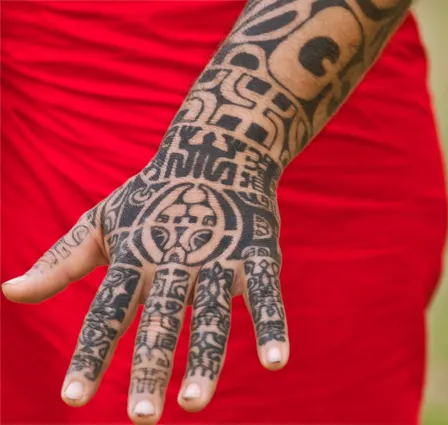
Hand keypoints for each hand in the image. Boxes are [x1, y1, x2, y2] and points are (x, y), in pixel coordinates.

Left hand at [2, 125, 288, 421]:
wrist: (217, 149)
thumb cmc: (154, 194)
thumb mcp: (103, 221)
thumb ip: (61, 260)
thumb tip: (7, 292)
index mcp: (134, 256)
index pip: (107, 312)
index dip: (91, 354)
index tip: (74, 399)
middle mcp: (174, 259)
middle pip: (159, 320)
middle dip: (150, 368)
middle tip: (142, 418)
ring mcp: (218, 256)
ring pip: (210, 314)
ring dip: (204, 358)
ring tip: (195, 402)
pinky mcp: (257, 252)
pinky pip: (265, 293)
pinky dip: (271, 324)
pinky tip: (276, 362)